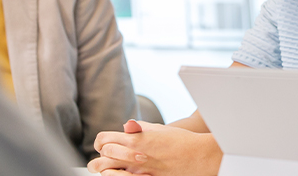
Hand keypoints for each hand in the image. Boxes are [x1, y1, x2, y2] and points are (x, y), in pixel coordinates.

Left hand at [87, 121, 221, 175]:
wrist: (198, 156)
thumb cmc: (179, 140)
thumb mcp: (158, 129)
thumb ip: (139, 128)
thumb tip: (127, 126)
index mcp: (135, 139)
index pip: (103, 140)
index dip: (100, 141)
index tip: (103, 143)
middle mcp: (135, 155)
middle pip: (102, 158)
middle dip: (99, 158)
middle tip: (103, 157)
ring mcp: (140, 171)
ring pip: (110, 173)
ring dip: (106, 170)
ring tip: (109, 169)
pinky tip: (123, 175)